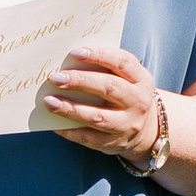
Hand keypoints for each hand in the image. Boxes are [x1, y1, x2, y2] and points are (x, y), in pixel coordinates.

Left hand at [41, 43, 166, 164]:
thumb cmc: (127, 94)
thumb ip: (106, 68)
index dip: (99, 55)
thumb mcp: (128, 79)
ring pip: (97, 116)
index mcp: (141, 79)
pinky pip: (88, 137)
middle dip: (80, 80)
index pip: (122, 62)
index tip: (74, 53)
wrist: (146, 131)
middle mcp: (138, 102)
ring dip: (71, 108)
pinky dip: (69, 131)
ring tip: (49, 101)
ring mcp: (127, 125)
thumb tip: (69, 61)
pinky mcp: (114, 143)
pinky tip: (54, 124)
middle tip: (55, 77)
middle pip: (109, 88)